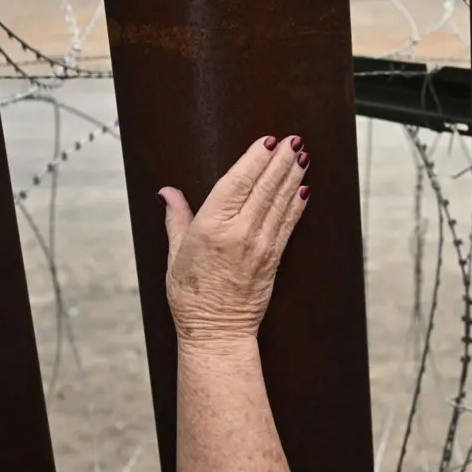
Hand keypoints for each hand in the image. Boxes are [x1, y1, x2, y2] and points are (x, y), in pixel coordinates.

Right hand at [159, 135, 311, 346]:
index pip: (238, 183)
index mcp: (211, 228)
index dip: (255, 159)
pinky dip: (297, 204)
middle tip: (293, 139)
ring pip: (280, 202)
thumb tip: (167, 192)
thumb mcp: (175, 255)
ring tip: (302, 155)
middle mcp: (239, 233)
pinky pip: (288, 224)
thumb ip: (177, 219)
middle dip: (281, 160)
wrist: (217, 331)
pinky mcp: (274, 258)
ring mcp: (260, 245)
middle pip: (264, 187)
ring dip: (293, 176)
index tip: (267, 141)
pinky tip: (304, 187)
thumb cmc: (191, 297)